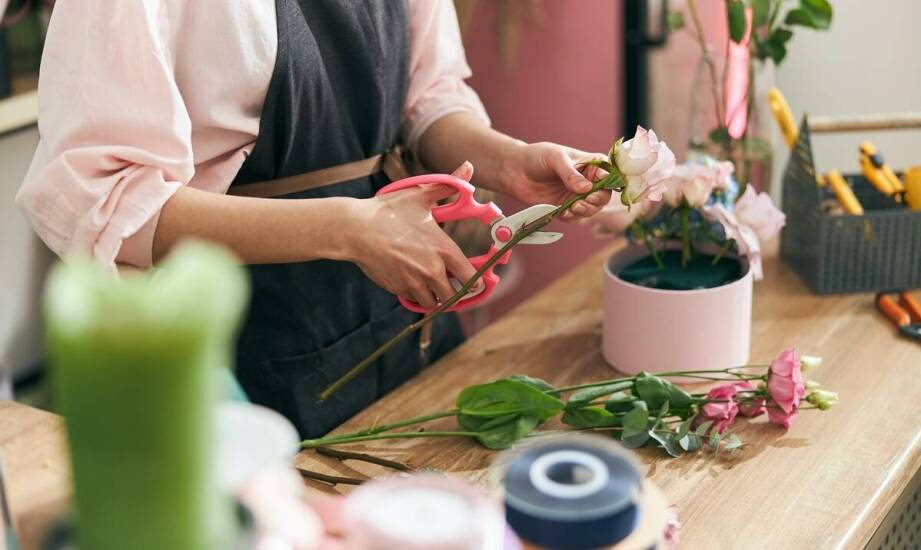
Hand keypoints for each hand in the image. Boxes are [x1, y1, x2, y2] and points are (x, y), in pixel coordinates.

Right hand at [342, 163, 477, 308]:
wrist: (356, 229)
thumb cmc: (388, 211)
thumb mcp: (420, 194)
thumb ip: (449, 184)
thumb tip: (469, 166)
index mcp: (443, 249)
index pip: (471, 278)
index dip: (476, 282)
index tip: (476, 281)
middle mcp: (432, 270)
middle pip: (455, 295)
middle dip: (455, 291)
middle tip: (452, 284)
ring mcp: (414, 282)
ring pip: (434, 302)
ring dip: (436, 296)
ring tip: (433, 286)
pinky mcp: (398, 288)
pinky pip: (414, 299)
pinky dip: (416, 295)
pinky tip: (413, 282)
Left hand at [501, 142, 610, 220]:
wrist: (514, 170)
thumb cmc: (536, 157)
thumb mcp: (555, 158)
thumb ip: (570, 173)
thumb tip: (586, 188)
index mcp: (589, 164)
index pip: (607, 174)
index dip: (607, 181)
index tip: (598, 185)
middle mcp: (586, 181)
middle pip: (603, 195)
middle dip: (597, 199)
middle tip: (587, 200)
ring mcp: (575, 196)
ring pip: (591, 208)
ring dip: (586, 210)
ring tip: (574, 207)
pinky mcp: (564, 207)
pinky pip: (575, 217)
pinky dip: (573, 217)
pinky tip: (565, 213)